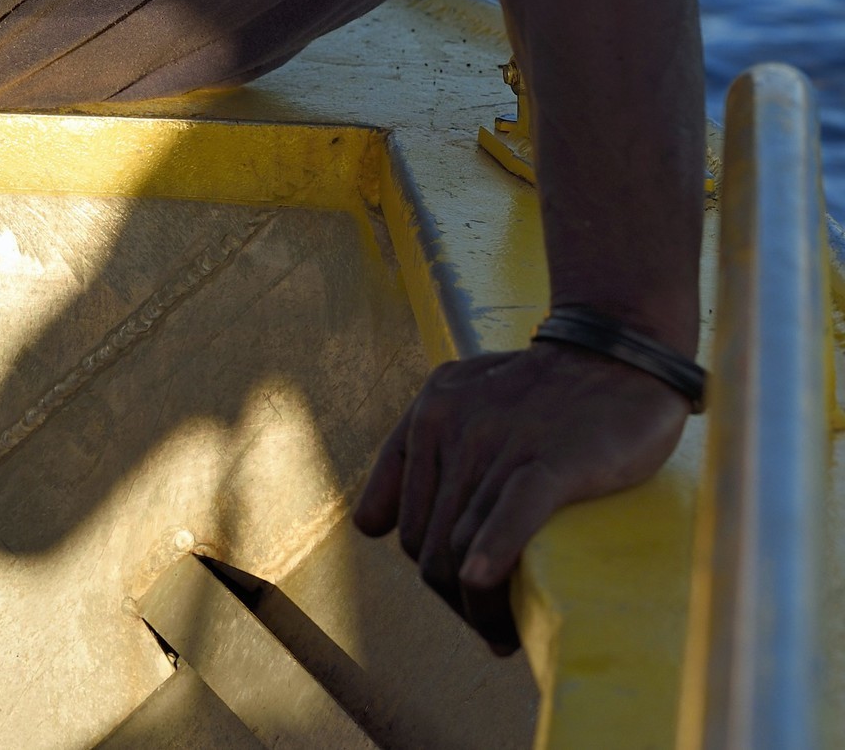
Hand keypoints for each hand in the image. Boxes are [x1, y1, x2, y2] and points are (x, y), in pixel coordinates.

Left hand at [352, 343, 688, 652]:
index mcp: (429, 417)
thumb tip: (369, 526)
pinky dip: (494, 554)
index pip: (407, 529)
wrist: (616, 353)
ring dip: (483, 609)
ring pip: (464, 549)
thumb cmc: (539, 390)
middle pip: (433, 552)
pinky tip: (489, 586)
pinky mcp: (552, 459)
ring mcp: (502, 443)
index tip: (470, 598)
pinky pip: (510, 515)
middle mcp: (455, 428)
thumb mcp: (458, 396)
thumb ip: (410, 452)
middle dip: (460, 604)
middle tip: (498, 627)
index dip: (436, 576)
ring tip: (510, 633)